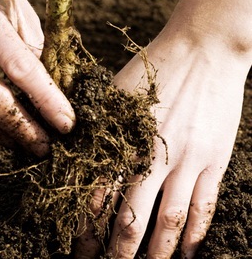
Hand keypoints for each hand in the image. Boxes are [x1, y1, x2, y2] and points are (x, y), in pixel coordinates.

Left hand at [75, 28, 249, 257]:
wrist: (203, 49)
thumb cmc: (153, 67)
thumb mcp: (115, 92)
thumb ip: (96, 125)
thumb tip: (74, 153)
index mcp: (123, 139)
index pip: (97, 196)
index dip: (86, 227)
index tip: (78, 247)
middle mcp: (153, 157)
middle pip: (130, 217)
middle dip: (116, 250)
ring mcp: (187, 160)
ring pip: (169, 221)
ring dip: (156, 252)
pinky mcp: (213, 159)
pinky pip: (205, 206)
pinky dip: (196, 235)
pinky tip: (189, 253)